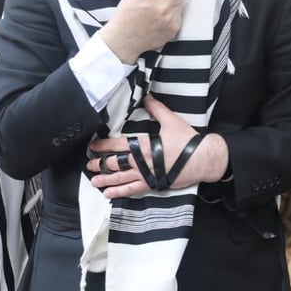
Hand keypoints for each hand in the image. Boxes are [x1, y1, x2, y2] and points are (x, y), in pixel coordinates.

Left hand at [87, 94, 228, 197]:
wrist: (202, 159)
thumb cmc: (188, 141)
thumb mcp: (172, 121)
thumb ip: (157, 109)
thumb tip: (147, 96)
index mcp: (144, 144)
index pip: (118, 145)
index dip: (103, 146)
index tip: (93, 146)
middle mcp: (141, 160)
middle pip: (114, 163)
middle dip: (99, 164)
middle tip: (88, 165)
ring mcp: (146, 174)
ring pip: (120, 178)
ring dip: (105, 179)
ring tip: (93, 181)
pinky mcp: (153, 183)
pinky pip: (132, 189)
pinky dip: (119, 192)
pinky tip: (109, 194)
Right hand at [99, 0, 183, 63]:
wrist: (124, 40)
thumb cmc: (126, 15)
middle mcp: (164, 7)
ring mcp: (170, 19)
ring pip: (181, 2)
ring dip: (173, 1)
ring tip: (159, 6)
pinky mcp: (174, 28)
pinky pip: (179, 15)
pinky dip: (173, 13)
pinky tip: (160, 17)